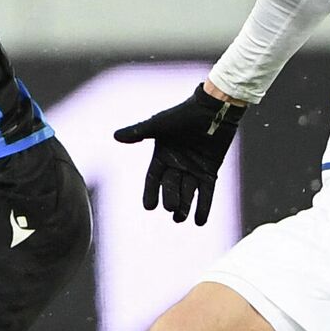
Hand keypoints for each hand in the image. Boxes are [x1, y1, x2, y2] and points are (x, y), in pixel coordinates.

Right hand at [113, 85, 243, 223]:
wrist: (213, 109)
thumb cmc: (184, 114)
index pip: (153, 179)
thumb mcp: (159, 124)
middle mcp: (177, 164)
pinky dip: (203, 207)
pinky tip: (200, 221)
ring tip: (180, 219)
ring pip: (187, 193)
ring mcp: (194, 169)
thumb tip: (116, 136)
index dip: (151, 193)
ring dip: (184, 206)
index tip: (149, 207)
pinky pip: (205, 192)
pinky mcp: (209, 171)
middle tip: (171, 209)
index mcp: (162, 155)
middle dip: (171, 199)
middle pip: (171, 187)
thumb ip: (139, 132)